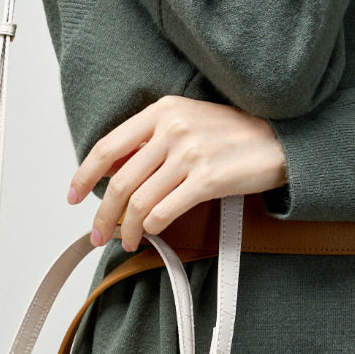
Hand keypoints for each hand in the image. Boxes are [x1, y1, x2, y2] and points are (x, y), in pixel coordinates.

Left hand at [66, 95, 287, 250]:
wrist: (281, 140)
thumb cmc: (233, 135)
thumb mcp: (187, 123)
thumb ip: (150, 143)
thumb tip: (112, 170)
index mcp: (162, 112)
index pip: (108, 146)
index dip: (84, 175)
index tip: (73, 196)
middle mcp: (172, 129)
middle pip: (120, 181)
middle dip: (102, 214)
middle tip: (96, 234)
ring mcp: (190, 154)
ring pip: (139, 201)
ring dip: (126, 228)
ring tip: (125, 241)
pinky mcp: (207, 179)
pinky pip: (164, 212)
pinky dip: (151, 228)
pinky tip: (150, 234)